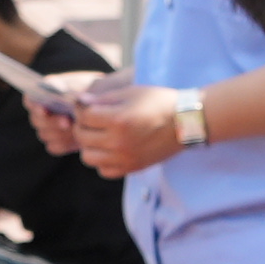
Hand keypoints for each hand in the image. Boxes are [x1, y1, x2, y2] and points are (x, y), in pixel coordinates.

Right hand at [21, 90, 85, 159]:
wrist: (100, 106)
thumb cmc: (90, 91)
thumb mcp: (82, 85)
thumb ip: (70, 91)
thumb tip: (66, 99)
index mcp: (40, 93)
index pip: (30, 100)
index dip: (34, 106)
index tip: (44, 109)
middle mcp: (39, 112)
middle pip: (37, 120)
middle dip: (52, 122)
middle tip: (67, 122)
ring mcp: (46, 129)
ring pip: (45, 134)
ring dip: (60, 133)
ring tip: (76, 129)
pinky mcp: (55, 142)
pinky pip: (54, 147)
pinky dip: (65, 143)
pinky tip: (76, 140)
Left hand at [67, 80, 191, 177]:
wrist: (185, 122)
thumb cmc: (159, 102)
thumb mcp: (131, 93)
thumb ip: (103, 99)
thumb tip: (79, 103)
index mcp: (118, 120)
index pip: (84, 117)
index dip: (83, 109)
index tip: (89, 107)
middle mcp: (119, 142)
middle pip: (82, 137)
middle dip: (83, 126)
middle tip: (93, 120)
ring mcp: (125, 158)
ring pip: (88, 157)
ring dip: (90, 145)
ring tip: (100, 136)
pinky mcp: (132, 168)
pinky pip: (104, 171)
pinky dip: (103, 161)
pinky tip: (111, 149)